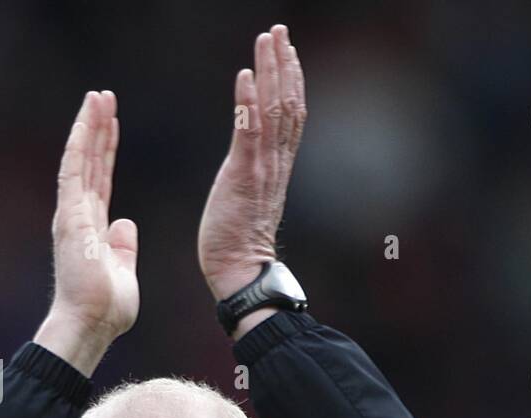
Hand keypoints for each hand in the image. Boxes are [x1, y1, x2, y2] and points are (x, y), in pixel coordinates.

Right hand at [35, 90, 138, 375]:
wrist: (92, 324)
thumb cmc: (107, 308)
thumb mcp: (124, 271)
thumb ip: (124, 247)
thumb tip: (125, 223)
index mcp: (92, 227)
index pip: (100, 179)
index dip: (106, 150)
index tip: (112, 124)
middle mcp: (78, 215)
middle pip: (89, 162)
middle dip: (97, 128)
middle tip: (104, 97)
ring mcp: (72, 213)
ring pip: (80, 158)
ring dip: (89, 126)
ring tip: (98, 96)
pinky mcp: (70, 215)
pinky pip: (74, 169)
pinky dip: (80, 142)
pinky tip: (87, 118)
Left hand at [198, 24, 305, 311]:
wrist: (241, 273)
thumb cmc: (238, 245)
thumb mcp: (248, 198)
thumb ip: (253, 174)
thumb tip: (251, 162)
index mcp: (276, 167)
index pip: (290, 116)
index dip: (292, 81)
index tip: (288, 50)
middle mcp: (275, 163)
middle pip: (287, 104)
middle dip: (285, 64)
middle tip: (280, 31)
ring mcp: (262, 169)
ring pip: (273, 112)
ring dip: (270, 72)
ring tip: (267, 39)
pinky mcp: (243, 177)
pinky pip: (248, 134)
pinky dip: (248, 104)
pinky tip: (245, 76)